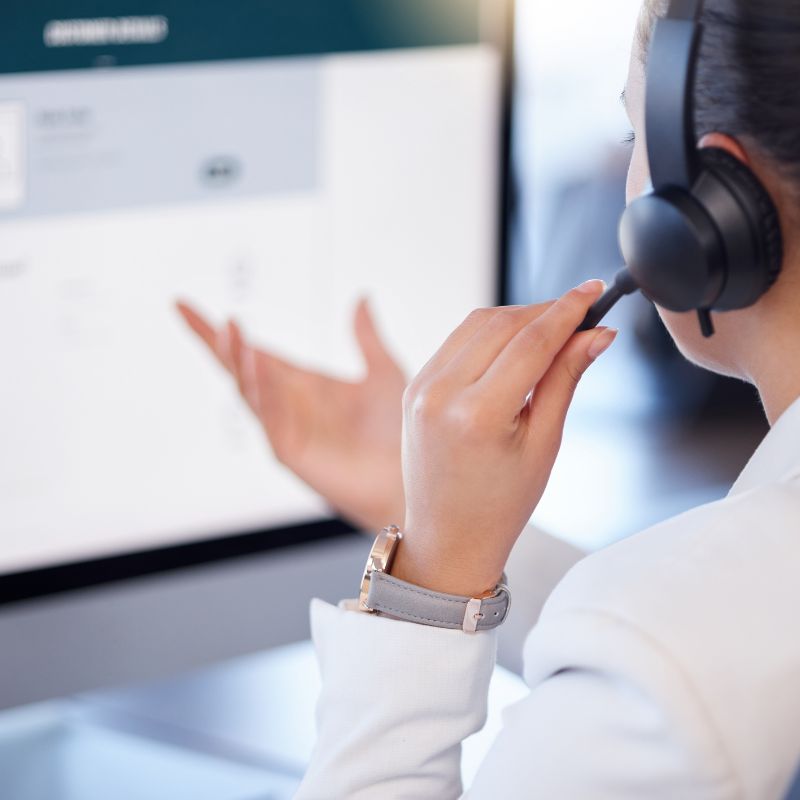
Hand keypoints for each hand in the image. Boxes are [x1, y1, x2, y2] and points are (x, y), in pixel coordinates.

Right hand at [176, 299, 406, 531]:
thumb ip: (367, 337)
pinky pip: (269, 418)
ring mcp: (284, 428)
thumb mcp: (383, 372)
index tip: (182, 303)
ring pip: (248, 390)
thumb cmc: (397, 431)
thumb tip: (362, 296)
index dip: (220, 331)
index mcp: (301, 384)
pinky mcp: (290, 452)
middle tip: (190, 310)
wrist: (410, 477)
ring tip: (231, 329)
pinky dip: (262, 390)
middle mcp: (286, 404)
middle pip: (238, 368)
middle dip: (216, 342)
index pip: (252, 351)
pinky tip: (258, 364)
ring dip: (237, 360)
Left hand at [393, 281, 616, 596]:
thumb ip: (565, 380)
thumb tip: (595, 335)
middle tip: (581, 314)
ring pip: (476, 324)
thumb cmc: (499, 505)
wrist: (448, 537)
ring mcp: (421, 388)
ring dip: (516, 317)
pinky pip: (456, 341)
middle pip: (502, 324)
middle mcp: (441, 394)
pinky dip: (488, 333)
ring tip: (552, 330)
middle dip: (545, 311)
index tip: (593, 291)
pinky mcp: (413, 387)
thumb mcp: (543, 444)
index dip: (568, 310)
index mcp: (477, 415)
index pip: (531, 341)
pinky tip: (514, 343)